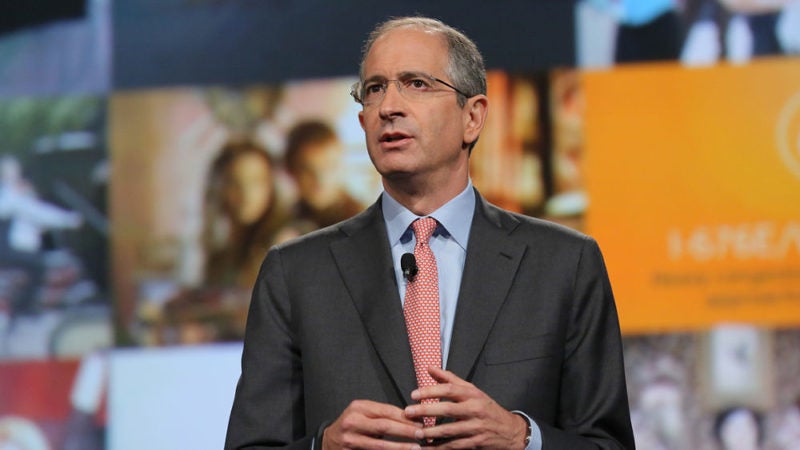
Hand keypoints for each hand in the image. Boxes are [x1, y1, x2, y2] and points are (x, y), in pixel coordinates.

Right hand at [322, 399, 421, 449]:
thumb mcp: (364, 413)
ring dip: (400, 447)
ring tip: (416, 448)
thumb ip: (382, 414)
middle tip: (421, 434)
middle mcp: (353, 421)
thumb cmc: (352, 425)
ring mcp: (350, 439)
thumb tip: (410, 417)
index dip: (405, 417)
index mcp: (359, 407)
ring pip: (380, 445)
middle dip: (405, 430)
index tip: (420, 421)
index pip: (386, 411)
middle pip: (384, 426)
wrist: (329, 440)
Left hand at [403, 367, 527, 449]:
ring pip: (450, 430)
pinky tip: (428, 448)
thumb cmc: (486, 408)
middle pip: (448, 409)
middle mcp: (475, 409)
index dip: (431, 390)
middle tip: (408, 412)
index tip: (414, 394)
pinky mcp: (476, 442)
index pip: (450, 389)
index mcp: (472, 394)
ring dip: (431, 432)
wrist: (510, 431)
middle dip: (426, 411)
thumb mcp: (472, 391)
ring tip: (417, 433)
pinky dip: (441, 448)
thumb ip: (450, 379)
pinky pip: (455, 446)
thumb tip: (430, 368)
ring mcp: (476, 427)